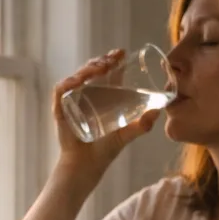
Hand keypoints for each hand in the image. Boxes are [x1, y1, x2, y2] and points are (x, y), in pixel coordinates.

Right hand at [52, 49, 159, 179]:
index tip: (121, 53)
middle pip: (90, 70)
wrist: (87, 167)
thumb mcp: (126, 135)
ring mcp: (71, 101)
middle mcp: (84, 95)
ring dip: (88, 68)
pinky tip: (78, 80)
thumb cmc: (104, 151)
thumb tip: (158, 112)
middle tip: (112, 60)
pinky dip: (68, 82)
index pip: (104, 72)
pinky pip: (61, 90)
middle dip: (101, 61)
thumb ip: (141, 125)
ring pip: (77, 76)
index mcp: (100, 97)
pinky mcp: (60, 109)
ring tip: (100, 68)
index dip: (112, 60)